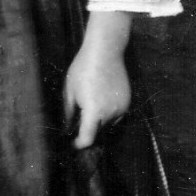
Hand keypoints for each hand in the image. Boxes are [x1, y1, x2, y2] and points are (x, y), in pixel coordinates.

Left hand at [63, 11, 132, 148]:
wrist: (105, 51)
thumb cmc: (83, 69)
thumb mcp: (70, 92)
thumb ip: (69, 113)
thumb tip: (68, 128)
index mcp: (94, 111)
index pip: (88, 139)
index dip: (79, 144)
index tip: (73, 143)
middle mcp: (111, 113)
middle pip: (99, 133)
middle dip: (89, 132)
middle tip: (78, 126)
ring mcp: (122, 107)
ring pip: (109, 124)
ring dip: (99, 122)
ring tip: (89, 108)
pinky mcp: (127, 101)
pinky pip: (117, 115)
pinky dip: (108, 114)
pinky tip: (100, 100)